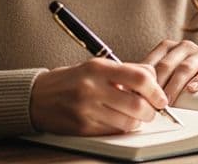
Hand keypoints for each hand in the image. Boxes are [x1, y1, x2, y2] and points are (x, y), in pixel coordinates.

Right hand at [30, 58, 167, 135]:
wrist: (37, 97)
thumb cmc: (72, 80)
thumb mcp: (96, 66)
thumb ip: (124, 71)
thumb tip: (153, 77)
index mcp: (98, 68)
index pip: (139, 78)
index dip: (156, 90)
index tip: (161, 97)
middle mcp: (92, 88)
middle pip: (137, 104)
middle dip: (151, 111)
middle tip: (152, 111)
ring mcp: (86, 109)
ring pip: (127, 122)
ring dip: (137, 122)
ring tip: (135, 117)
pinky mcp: (82, 128)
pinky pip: (112, 132)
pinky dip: (121, 128)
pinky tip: (119, 121)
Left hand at [141, 39, 197, 104]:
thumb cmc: (191, 73)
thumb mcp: (170, 72)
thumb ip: (154, 79)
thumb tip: (130, 93)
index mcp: (169, 47)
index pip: (153, 60)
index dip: (144, 79)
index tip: (137, 95)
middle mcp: (184, 47)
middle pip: (166, 65)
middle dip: (157, 85)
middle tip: (150, 102)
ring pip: (184, 68)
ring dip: (174, 86)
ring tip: (168, 101)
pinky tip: (192, 89)